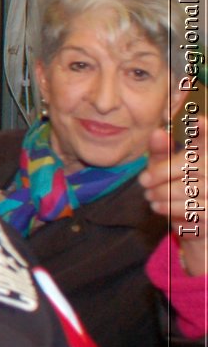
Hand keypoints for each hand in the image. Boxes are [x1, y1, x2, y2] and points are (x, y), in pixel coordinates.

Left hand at [138, 126, 205, 275]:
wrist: (193, 225)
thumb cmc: (178, 189)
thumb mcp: (166, 168)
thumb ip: (161, 151)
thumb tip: (156, 131)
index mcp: (206, 154)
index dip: (206, 130)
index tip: (196, 121)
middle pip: (193, 165)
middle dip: (163, 173)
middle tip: (143, 181)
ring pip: (191, 188)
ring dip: (163, 193)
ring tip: (150, 196)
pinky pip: (193, 209)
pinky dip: (171, 207)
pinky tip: (158, 207)